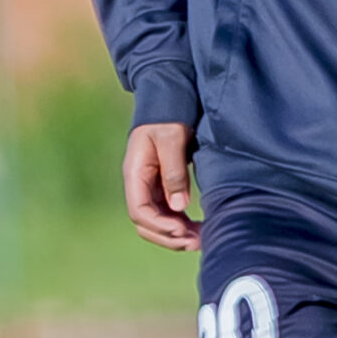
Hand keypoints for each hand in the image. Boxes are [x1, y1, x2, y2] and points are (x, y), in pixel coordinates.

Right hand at [123, 123, 200, 250]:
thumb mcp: (171, 137)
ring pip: (158, 221)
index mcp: (135, 172)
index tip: (183, 230)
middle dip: (169, 237)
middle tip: (197, 242)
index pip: (139, 210)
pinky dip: (181, 224)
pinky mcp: (164, 185)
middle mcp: (139, 183)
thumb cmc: (168, 113)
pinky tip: (198, 228)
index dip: (160, 225)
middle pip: (146, 223)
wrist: (169, 95)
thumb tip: (179, 206)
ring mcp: (151, 186)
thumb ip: (174, 171)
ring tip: (201, 239)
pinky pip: (168, 212)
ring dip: (176, 234)